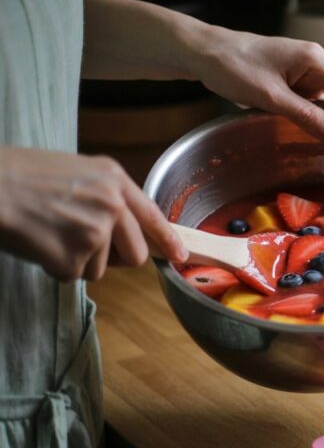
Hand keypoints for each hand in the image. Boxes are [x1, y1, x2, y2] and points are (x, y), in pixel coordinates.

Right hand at [0, 147, 187, 281]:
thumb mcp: (75, 171)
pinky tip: (38, 242)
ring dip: (75, 261)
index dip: (168, 240)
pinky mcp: (73, 257)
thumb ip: (105, 195)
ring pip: (99, 269)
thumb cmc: (19, 176)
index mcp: (113, 179)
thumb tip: (124, 227)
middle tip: (82, 246)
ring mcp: (95, 232)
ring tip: (49, 232)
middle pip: (135, 255)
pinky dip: (53, 266)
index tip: (179, 255)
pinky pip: (72, 276)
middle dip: (114, 260)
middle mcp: (112, 204)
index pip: (152, 216)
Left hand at [187, 27, 323, 140]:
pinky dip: (311, 117)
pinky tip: (312, 135)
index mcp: (314, 59)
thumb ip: (305, 115)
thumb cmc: (233, 65)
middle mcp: (312, 63)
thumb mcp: (271, 96)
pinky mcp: (288, 81)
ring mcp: (300, 72)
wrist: (203, 53)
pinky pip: (308, 102)